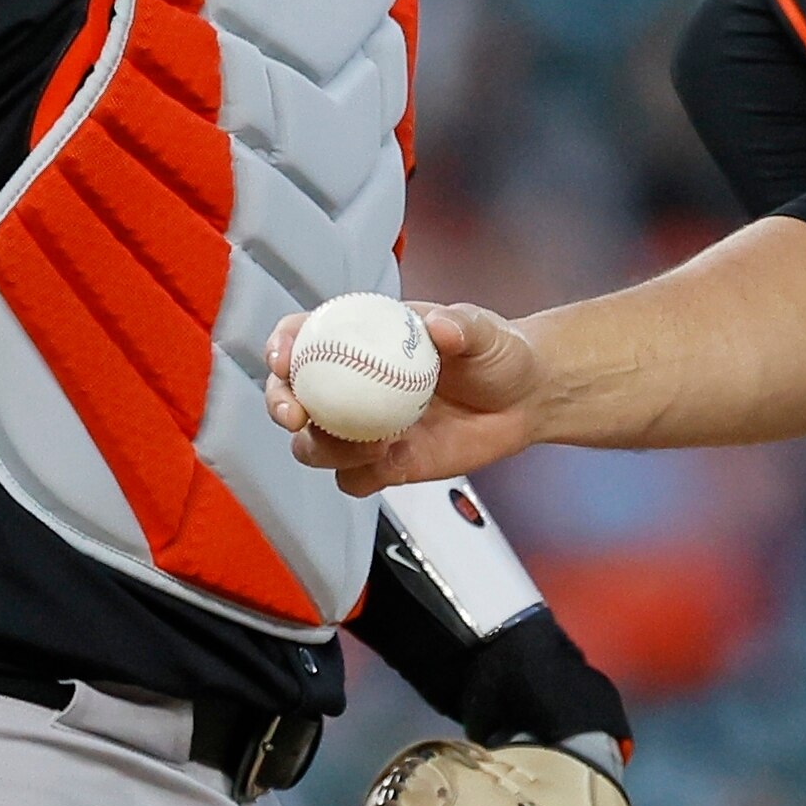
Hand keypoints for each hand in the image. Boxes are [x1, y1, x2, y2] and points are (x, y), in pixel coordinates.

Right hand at [269, 302, 545, 492]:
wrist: (526, 401)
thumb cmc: (497, 353)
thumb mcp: (483, 330)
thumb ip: (461, 326)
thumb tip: (439, 328)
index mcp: (360, 339)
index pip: (302, 337)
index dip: (282, 346)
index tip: (284, 360)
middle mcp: (351, 385)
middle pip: (291, 396)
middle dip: (280, 405)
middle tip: (297, 415)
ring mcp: (363, 428)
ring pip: (313, 447)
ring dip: (325, 448)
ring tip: (372, 443)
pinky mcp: (385, 465)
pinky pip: (353, 479)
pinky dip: (363, 473)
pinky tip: (396, 458)